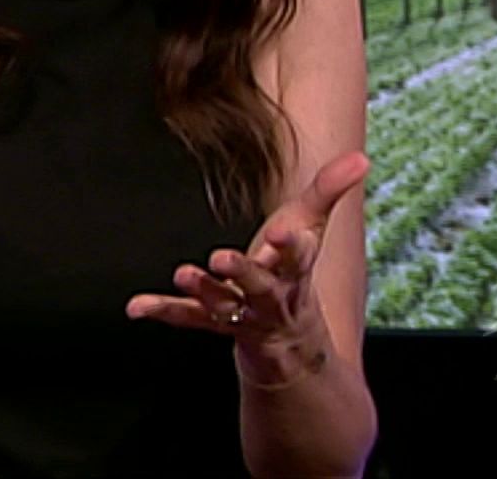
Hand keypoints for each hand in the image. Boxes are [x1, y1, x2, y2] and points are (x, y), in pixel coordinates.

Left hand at [126, 152, 369, 388]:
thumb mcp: (312, 227)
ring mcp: (241, 312)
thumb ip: (330, 190)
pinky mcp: (212, 322)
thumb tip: (360, 157)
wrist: (288, 338)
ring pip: (222, 304)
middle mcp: (270, 295)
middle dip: (243, 272)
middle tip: (221, 258)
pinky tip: (136, 306)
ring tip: (183, 273)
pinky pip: (187, 318)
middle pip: (260, 285)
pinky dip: (162, 311)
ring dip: (202, 290)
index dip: (293, 245)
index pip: (300, 257)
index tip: (285, 231)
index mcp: (295, 270)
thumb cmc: (293, 269)